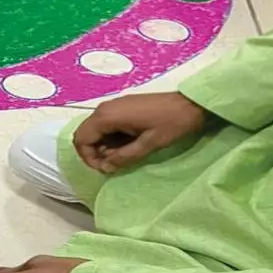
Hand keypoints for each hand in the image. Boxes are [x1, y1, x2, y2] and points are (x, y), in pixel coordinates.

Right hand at [73, 92, 208, 174]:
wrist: (191, 103)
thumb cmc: (172, 123)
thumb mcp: (149, 144)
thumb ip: (124, 156)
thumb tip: (105, 168)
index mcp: (107, 116)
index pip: (81, 139)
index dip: (88, 158)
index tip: (105, 169)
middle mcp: (104, 109)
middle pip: (84, 134)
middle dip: (93, 153)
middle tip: (113, 165)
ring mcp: (112, 106)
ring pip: (94, 130)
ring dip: (102, 146)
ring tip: (122, 156)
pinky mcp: (121, 107)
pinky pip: (105, 124)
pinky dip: (109, 138)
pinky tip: (127, 145)